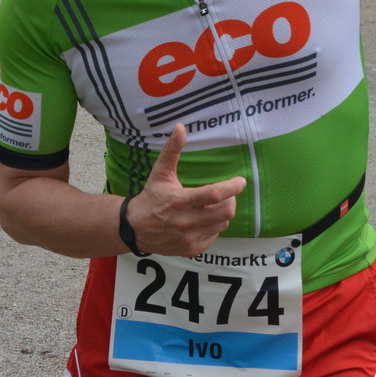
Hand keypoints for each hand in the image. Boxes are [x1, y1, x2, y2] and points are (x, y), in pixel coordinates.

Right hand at [126, 124, 244, 255]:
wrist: (134, 228)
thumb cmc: (151, 197)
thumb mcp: (160, 173)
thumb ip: (172, 150)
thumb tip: (180, 127)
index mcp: (179, 201)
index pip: (214, 194)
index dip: (232, 187)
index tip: (240, 181)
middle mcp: (185, 222)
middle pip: (225, 211)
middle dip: (230, 200)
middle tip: (224, 194)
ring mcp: (189, 238)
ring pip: (222, 223)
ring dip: (221, 213)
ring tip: (210, 206)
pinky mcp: (191, 249)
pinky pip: (214, 235)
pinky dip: (213, 226)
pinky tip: (202, 220)